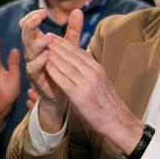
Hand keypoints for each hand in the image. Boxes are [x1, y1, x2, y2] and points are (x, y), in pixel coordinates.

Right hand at [19, 8, 76, 130]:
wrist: (64, 93)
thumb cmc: (64, 67)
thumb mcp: (70, 46)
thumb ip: (73, 30)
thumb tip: (78, 10)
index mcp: (38, 43)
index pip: (28, 26)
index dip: (32, 17)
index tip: (42, 12)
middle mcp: (32, 52)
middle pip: (26, 35)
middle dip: (31, 24)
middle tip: (39, 16)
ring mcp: (32, 65)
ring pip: (29, 51)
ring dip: (37, 43)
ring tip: (48, 37)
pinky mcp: (35, 78)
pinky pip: (32, 69)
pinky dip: (39, 61)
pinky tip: (47, 55)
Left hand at [43, 18, 142, 153]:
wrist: (118, 122)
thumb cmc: (107, 104)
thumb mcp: (101, 81)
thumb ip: (91, 68)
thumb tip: (85, 53)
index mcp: (97, 68)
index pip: (77, 51)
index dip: (63, 43)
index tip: (52, 36)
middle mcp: (93, 72)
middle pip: (70, 55)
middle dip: (55, 45)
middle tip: (42, 38)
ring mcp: (87, 84)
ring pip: (66, 65)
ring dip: (52, 56)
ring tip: (41, 48)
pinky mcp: (81, 96)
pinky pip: (64, 80)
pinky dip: (54, 72)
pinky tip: (44, 66)